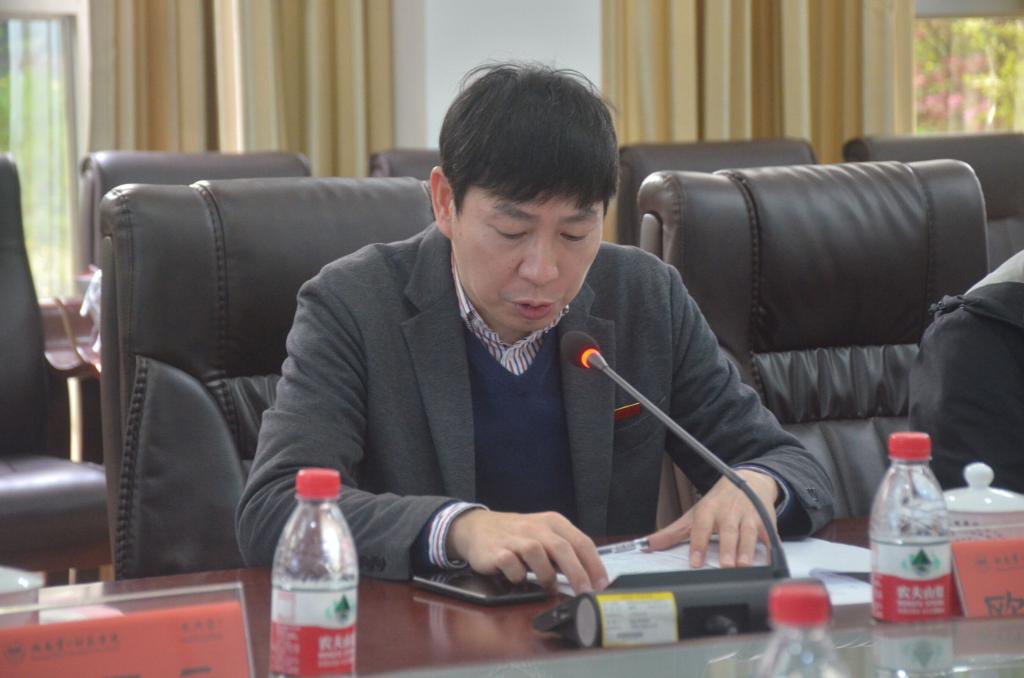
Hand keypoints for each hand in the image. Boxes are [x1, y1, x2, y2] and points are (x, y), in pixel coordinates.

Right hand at [446, 509, 608, 593]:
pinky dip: (518, 575)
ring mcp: (514, 538)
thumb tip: (589, 577)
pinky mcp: (496, 550)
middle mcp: (535, 527)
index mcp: (552, 522)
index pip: (580, 541)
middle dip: (577, 573)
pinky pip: (511, 564)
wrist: (477, 528)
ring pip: (537, 553)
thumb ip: (564, 551)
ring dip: (547, 575)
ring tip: (549, 588)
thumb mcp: (544, 535)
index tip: (601, 584)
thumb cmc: (517, 536)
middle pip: (562, 547)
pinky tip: (519, 579)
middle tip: (585, 593)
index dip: (594, 564)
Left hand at [646, 470, 778, 567]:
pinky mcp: (766, 521)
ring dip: (747, 549)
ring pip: (748, 533)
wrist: (748, 480)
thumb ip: (673, 532)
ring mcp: (748, 516)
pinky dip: (770, 547)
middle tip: (726, 565)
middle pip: (727, 530)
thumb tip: (648, 544)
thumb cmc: (718, 502)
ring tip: (744, 565)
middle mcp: (728, 511)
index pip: (701, 527)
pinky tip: (770, 559)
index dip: (698, 544)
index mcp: (708, 509)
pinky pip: (769, 535)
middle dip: (727, 547)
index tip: (695, 562)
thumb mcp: (695, 513)